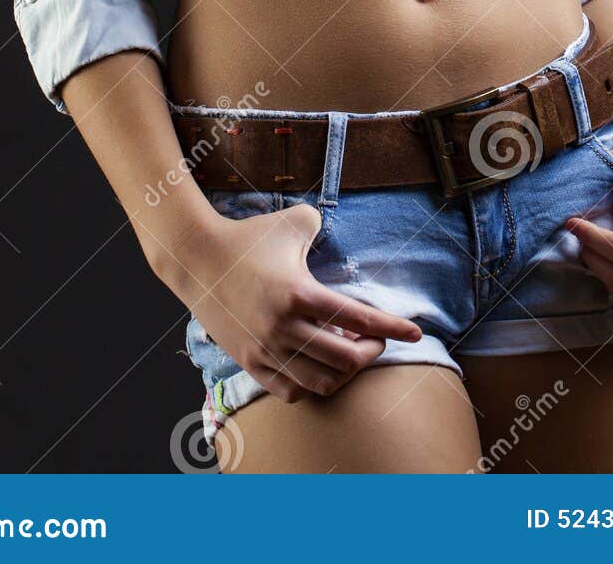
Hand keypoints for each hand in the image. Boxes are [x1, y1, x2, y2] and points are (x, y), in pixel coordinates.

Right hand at [178, 201, 422, 405]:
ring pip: (321, 381)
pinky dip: (314, 386)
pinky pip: (291, 391)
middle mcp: (284, 327)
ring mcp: (266, 350)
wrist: (197, 260)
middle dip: (370, 353)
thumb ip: (322, 225)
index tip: (415, 332)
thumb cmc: (248, 237)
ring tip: (351, 354)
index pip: (358, 319)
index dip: (391, 328)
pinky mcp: (251, 362)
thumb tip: (338, 232)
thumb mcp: (293, 222)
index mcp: (299, 293)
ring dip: (345, 374)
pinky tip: (321, 368)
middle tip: (376, 340)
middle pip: (345, 359)